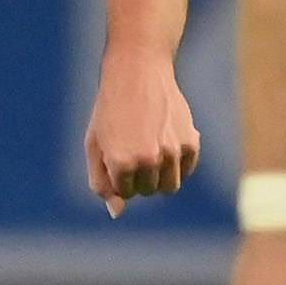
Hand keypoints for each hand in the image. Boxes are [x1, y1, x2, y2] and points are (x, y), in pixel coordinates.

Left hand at [85, 48, 200, 215]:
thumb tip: (117, 213)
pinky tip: (166, 139)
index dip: (119, 174)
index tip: (117, 150)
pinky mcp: (190, 142)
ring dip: (160, 173)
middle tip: (134, 144)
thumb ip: (101, 183)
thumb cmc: (110, 110)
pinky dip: (178, 161)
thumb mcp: (94, 146)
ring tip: (151, 146)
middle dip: (140, 175)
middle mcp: (148, 160)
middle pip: (148, 191)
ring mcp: (172, 152)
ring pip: (170, 186)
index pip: (125, 193)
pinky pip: (187, 170)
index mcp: (121, 163)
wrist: (137, 72)